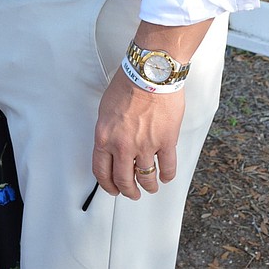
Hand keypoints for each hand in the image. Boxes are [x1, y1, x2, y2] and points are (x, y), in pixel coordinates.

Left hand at [92, 66, 185, 199]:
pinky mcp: (166, 142)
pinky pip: (167, 167)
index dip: (107, 185)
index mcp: (104, 138)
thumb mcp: (106, 111)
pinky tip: (166, 176)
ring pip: (146, 178)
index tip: (113, 189)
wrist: (149, 74)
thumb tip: (112, 147)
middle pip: (123, 180)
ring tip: (151, 187)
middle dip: (128, 191)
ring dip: (148, 186)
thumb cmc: (127, 85)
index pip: (101, 171)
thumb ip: (108, 132)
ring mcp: (145, 146)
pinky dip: (167, 175)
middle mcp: (123, 146)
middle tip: (132, 194)